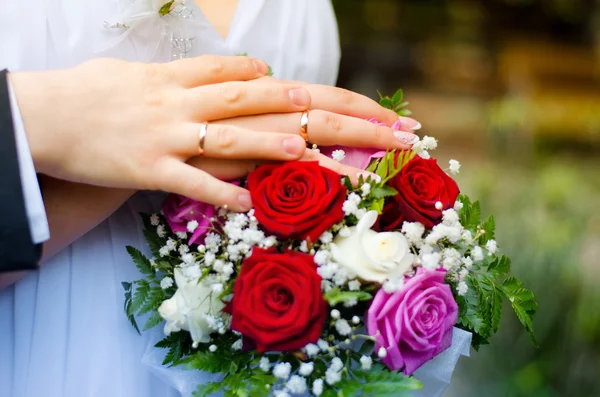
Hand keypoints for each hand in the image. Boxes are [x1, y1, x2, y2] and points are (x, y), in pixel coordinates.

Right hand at [9, 56, 313, 210]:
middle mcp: (173, 104)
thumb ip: (156, 76)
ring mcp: (164, 137)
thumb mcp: (122, 73)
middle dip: (276, 98)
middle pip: (234, 98)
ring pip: (224, 139)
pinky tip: (248, 205)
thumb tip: (176, 74)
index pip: (215, 69)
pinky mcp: (148, 169)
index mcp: (165, 79)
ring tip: (302, 148)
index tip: (271, 70)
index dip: (246, 69)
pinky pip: (192, 184)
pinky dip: (221, 195)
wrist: (42, 116)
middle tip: (309, 99)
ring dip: (265, 143)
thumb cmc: (79, 94)